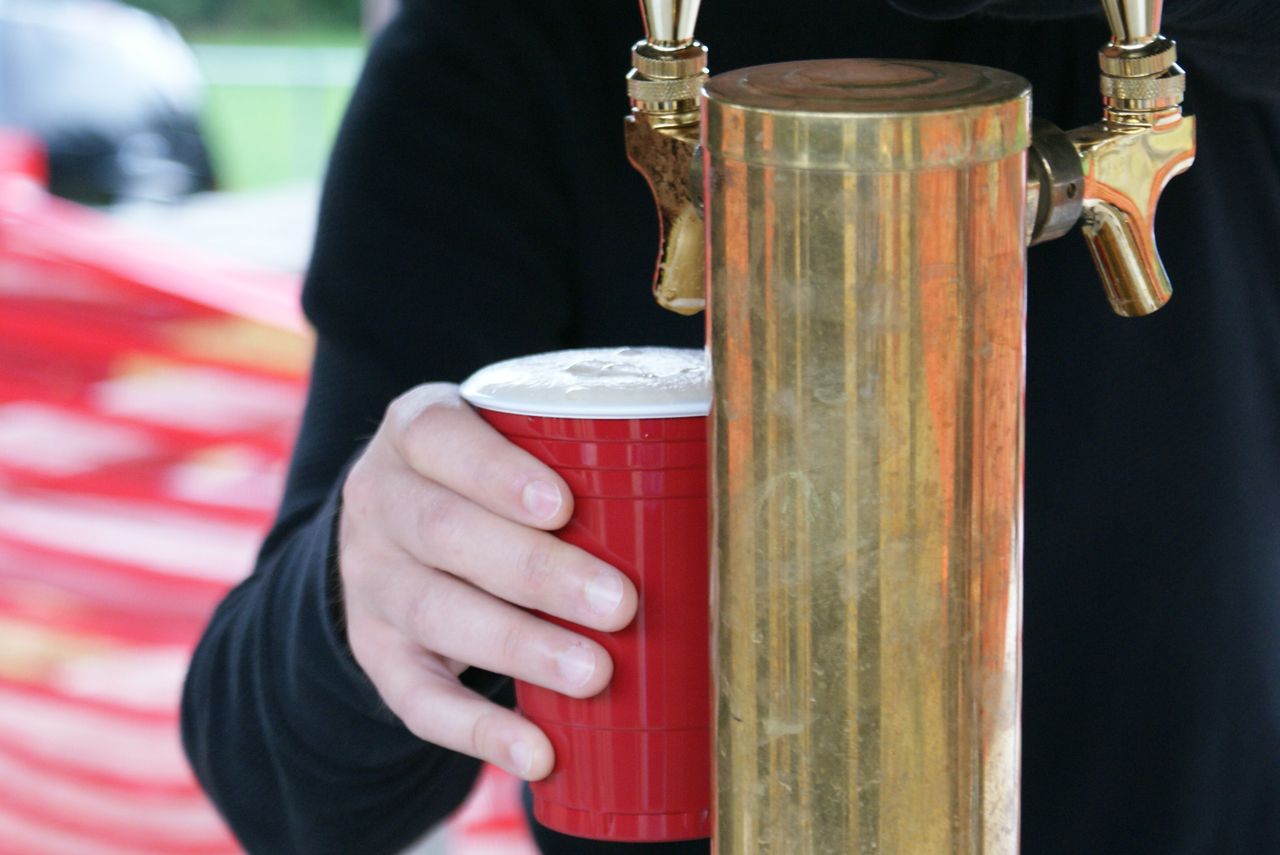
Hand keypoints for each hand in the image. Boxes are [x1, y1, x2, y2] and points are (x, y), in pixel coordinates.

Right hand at [337, 383, 637, 780]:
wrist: (394, 527)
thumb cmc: (487, 475)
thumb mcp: (504, 437)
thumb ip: (571, 446)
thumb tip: (700, 484)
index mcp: (413, 431)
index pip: (438, 439)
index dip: (494, 472)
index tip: (562, 505)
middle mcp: (381, 502)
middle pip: (445, 533)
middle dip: (536, 571)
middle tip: (619, 604)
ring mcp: (371, 581)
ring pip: (435, 613)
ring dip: (520, 649)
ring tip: (595, 673)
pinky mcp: (377, 652)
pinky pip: (417, 700)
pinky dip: (479, 731)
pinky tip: (537, 753)